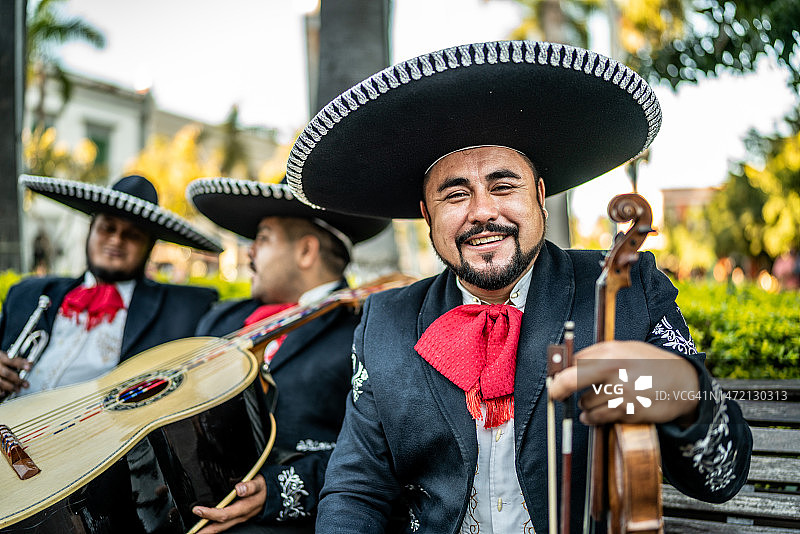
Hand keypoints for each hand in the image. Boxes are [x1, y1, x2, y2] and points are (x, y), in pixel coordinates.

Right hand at [0, 350, 29, 394]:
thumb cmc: (0, 361)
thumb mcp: (7, 357)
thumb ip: (17, 361)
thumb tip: (30, 363)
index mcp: (1, 358)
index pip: (12, 361)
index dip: (21, 364)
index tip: (29, 368)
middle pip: (7, 374)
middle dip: (17, 380)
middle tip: (26, 384)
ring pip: (0, 382)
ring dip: (10, 387)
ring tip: (17, 390)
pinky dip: (0, 391)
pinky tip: (4, 393)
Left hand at [192, 474, 266, 532]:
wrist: (273, 493)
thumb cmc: (264, 487)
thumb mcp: (259, 482)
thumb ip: (250, 486)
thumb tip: (239, 489)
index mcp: (244, 507)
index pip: (224, 514)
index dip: (209, 513)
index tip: (197, 510)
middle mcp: (240, 516)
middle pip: (220, 526)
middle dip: (204, 530)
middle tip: (191, 532)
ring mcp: (239, 518)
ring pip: (221, 527)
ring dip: (207, 531)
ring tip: (195, 532)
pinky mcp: (237, 517)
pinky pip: (224, 524)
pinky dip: (213, 526)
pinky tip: (206, 525)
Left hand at [549, 341, 699, 425]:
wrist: (683, 383)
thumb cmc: (650, 363)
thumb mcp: (625, 348)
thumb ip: (597, 354)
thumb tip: (568, 363)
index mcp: (610, 353)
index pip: (573, 363)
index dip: (559, 373)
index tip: (553, 380)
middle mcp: (614, 372)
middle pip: (570, 382)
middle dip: (558, 390)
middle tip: (555, 395)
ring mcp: (621, 393)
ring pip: (586, 404)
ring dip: (585, 406)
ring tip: (593, 401)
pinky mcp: (628, 412)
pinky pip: (600, 418)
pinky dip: (594, 418)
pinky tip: (595, 415)